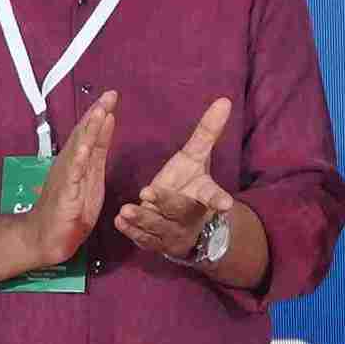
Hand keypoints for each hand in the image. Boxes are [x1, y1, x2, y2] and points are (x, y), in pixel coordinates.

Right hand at [15, 91, 118, 272]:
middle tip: (110, 95)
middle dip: (97, 114)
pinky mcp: (65, 193)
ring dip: (89, 129)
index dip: (101, 115)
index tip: (112, 96)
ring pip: (79, 148)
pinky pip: (72, 174)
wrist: (44, 238)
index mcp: (80, 163)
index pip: (91, 134)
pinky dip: (78, 158)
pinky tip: (84, 146)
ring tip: (100, 111)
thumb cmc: (68, 212)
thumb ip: (96, 156)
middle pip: (84, 135)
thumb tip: (105, 130)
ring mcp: (67, 177)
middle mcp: (71, 165)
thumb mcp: (91, 180)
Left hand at [113, 97, 236, 263]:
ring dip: (142, 219)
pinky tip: (118, 222)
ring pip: (158, 227)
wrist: (189, 226)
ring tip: (125, 210)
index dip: (218, 199)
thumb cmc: (190, 184)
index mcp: (203, 196)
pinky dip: (131, 232)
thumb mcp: (197, 158)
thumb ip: (207, 133)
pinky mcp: (156, 243)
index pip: (212, 195)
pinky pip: (144, 239)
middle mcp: (189, 216)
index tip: (226, 204)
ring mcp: (172, 232)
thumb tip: (224, 100)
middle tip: (147, 193)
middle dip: (165, 203)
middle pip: (179, 210)